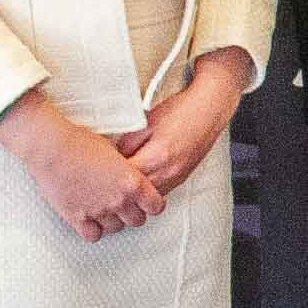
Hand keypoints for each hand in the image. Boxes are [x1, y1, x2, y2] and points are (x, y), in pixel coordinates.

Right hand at [0, 99, 166, 241]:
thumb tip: (131, 177)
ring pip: (116, 228)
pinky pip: (93, 235)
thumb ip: (127, 171)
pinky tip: (90, 219)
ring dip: (113, 221)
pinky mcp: (76, 217)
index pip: (156, 206)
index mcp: (132, 182)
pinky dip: (93, 229)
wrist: (51, 147)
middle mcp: (118, 199)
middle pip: (137, 220)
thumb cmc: (79, 142)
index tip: (146, 202)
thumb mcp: (116, 153)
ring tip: (105, 210)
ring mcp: (98, 210)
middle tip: (125, 205)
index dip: (151, 204)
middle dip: (133, 213)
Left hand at [113, 48, 248, 194]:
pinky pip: (159, 192)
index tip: (97, 174)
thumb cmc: (180, 111)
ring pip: (147, 198)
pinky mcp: (181, 177)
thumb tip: (114, 159)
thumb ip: (126, 143)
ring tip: (118, 183)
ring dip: (133, 193)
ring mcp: (176, 177)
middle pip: (135, 194)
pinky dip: (146, 190)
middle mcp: (168, 172)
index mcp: (156, 157)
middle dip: (118, 189)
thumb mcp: (146, 123)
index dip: (107, 179)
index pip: (123, 180)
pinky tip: (138, 180)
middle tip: (103, 183)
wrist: (210, 109)